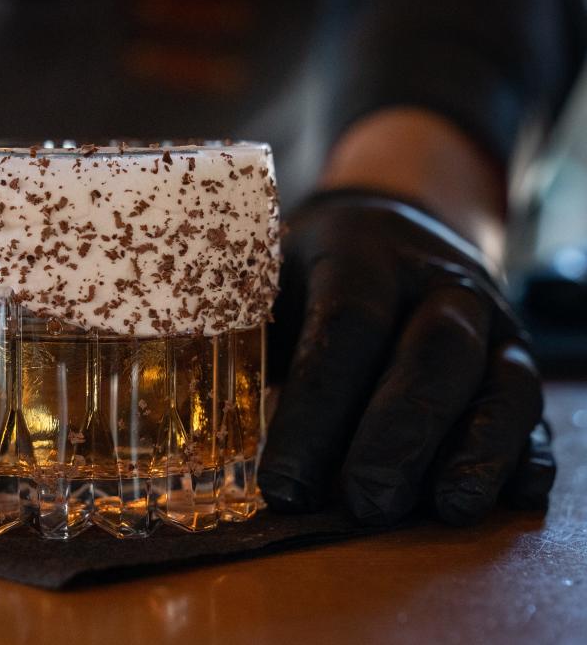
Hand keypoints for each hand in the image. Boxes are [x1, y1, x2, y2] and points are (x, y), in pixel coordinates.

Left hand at [262, 191, 554, 525]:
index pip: (345, 329)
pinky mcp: (518, 356)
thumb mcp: (271, 274)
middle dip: (399, 436)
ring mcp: (491, 319)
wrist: (392, 223)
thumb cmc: (312, 267)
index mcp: (363, 254)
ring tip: (445, 509)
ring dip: (476, 451)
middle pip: (434, 354)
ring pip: (502, 380)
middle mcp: (439, 282)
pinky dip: (525, 450)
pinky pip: (534, 405)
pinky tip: (512, 495)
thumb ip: (245, 334)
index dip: (315, 412)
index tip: (284, 484)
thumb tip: (200, 429)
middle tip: (363, 503)